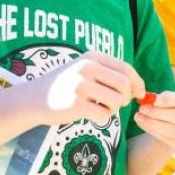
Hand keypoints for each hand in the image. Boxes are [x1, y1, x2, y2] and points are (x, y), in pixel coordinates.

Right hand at [27, 52, 141, 124]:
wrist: (34, 98)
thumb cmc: (66, 86)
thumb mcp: (86, 70)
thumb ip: (110, 74)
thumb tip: (140, 90)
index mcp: (92, 57)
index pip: (126, 68)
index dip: (138, 83)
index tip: (139, 94)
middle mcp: (87, 68)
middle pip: (124, 85)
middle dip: (126, 98)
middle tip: (117, 104)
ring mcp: (81, 86)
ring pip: (117, 100)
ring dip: (114, 108)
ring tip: (101, 108)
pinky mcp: (76, 105)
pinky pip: (105, 114)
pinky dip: (103, 117)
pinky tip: (91, 114)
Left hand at [134, 91, 174, 153]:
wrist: (174, 122)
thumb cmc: (174, 104)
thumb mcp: (173, 96)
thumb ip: (165, 96)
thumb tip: (152, 99)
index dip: (173, 100)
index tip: (155, 100)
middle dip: (159, 113)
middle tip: (142, 108)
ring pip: (173, 130)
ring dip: (153, 123)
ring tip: (138, 116)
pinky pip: (168, 140)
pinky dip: (153, 131)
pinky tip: (143, 123)